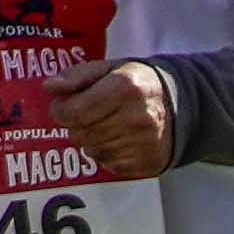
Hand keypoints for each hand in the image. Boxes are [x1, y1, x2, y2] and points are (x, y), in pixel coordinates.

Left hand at [54, 58, 177, 179]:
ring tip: (110, 126)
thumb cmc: (139, 84)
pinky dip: (109, 154)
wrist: (184, 104)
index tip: (66, 106)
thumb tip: (49, 86)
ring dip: (93, 140)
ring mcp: (144, 142)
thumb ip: (77, 75)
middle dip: (79, 125)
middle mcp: (137, 117)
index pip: (73, 112)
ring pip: (92, 151)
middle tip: (92, 114)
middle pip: (80, 134)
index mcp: (125, 88)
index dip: (61, 110)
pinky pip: (109, 165)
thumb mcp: (109, 69)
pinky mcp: (147, 162)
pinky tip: (121, 139)